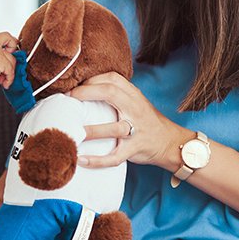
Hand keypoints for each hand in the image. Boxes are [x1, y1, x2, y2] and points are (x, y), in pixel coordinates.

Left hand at [70, 72, 190, 170]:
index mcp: (134, 95)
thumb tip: (84, 89)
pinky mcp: (135, 149)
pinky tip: (82, 160)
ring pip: (114, 128)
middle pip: (111, 93)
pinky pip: (116, 156)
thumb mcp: (135, 101)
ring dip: (92, 130)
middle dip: (87, 92)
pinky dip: (98, 160)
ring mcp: (136, 129)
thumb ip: (117, 93)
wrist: (170, 142)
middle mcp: (135, 108)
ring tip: (71, 131)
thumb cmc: (146, 120)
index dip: (92, 80)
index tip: (75, 86)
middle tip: (68, 99)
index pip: (112, 79)